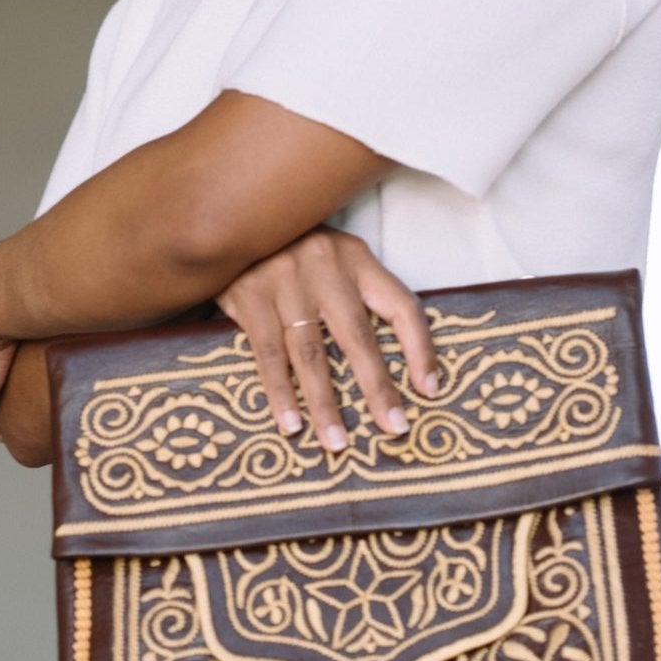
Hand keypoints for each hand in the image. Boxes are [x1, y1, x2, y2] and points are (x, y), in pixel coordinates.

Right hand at [215, 228, 438, 450]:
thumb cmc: (294, 250)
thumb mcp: (335, 258)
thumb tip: (402, 361)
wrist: (230, 218)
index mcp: (356, 258)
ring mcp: (285, 282)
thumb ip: (361, 296)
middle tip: (394, 428)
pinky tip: (290, 424)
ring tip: (336, 443)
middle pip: (357, 336)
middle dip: (377, 388)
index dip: (421, 349)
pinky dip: (279, 392)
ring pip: (311, 353)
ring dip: (324, 403)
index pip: (401, 305)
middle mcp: (325, 267)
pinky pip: (268, 353)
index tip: (430, 391)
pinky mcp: (249, 297)